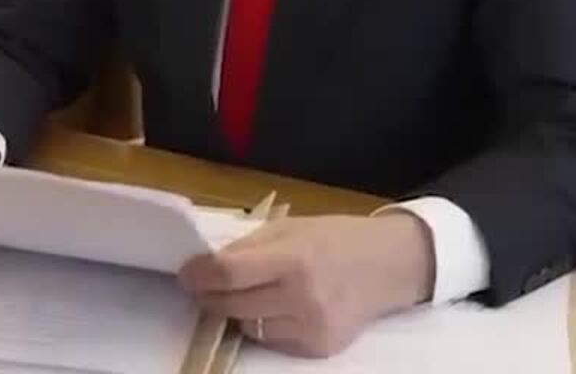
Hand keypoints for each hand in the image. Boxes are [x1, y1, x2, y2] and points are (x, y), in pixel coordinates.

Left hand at [178, 214, 433, 357]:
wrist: (388, 266)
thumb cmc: (335, 238)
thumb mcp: (290, 227)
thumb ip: (248, 246)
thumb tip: (206, 264)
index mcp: (293, 259)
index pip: (228, 274)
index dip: (198, 275)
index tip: (187, 272)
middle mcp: (301, 298)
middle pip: (231, 306)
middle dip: (209, 295)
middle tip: (202, 285)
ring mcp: (310, 328)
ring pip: (247, 327)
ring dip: (237, 311)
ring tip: (245, 293)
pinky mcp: (317, 348)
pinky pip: (271, 340)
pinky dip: (263, 324)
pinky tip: (275, 307)